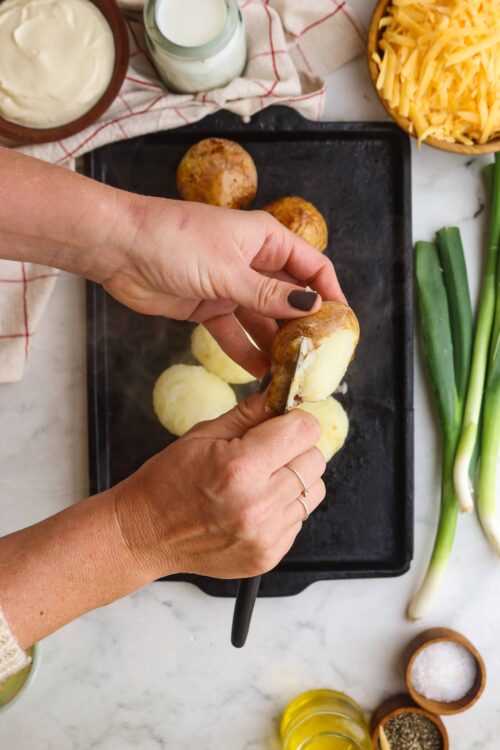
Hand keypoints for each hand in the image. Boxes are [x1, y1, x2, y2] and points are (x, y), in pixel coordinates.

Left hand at [104, 198, 344, 377]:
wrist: (118, 248)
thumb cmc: (173, 240)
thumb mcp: (228, 269)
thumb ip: (269, 293)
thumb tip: (311, 306)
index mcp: (264, 240)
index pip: (312, 266)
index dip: (329, 293)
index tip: (342, 324)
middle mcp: (251, 262)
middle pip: (288, 297)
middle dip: (302, 326)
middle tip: (315, 356)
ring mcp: (230, 285)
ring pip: (262, 318)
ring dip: (274, 343)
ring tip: (289, 371)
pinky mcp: (207, 306)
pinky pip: (233, 332)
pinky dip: (244, 350)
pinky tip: (257, 371)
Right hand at [113, 393, 325, 579]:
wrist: (145, 533)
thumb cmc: (168, 480)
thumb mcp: (204, 434)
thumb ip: (251, 413)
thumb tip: (282, 395)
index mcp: (241, 467)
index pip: (305, 431)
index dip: (296, 422)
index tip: (283, 424)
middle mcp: (258, 505)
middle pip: (315, 461)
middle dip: (296, 450)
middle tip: (268, 453)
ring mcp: (264, 535)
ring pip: (314, 491)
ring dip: (294, 480)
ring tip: (262, 481)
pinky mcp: (267, 556)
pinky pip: (298, 520)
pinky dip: (283, 509)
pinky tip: (254, 506)